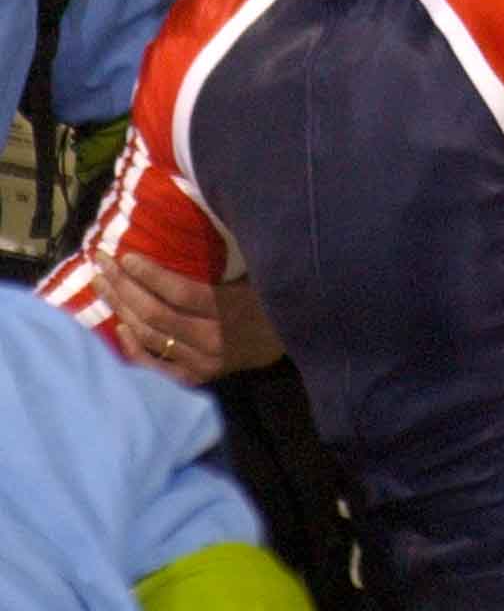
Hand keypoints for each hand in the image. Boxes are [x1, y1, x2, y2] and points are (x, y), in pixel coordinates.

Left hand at [92, 252, 283, 385]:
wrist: (296, 340)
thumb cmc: (271, 299)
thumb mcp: (253, 275)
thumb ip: (221, 265)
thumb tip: (183, 234)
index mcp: (230, 310)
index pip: (179, 292)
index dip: (148, 274)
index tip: (125, 255)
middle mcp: (212, 339)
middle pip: (155, 314)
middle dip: (123, 286)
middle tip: (100, 263)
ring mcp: (203, 362)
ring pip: (151, 337)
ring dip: (122, 310)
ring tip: (102, 285)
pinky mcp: (197, 377)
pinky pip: (157, 366)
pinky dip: (135, 348)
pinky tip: (120, 327)